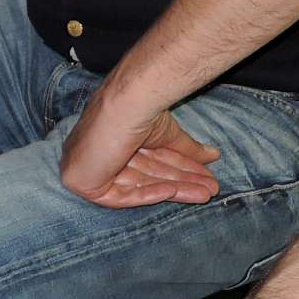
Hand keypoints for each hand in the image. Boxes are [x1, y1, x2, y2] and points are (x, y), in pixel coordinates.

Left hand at [60, 88, 220, 208]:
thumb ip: (187, 149)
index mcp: (115, 139)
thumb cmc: (142, 111)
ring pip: (140, 185)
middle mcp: (101, 153)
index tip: (208, 178)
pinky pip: (121, 196)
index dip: (181, 169)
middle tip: (212, 189)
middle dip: (182, 182)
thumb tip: (214, 156)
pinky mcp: (83, 182)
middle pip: (148, 174)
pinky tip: (172, 191)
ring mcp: (90, 167)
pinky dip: (147, 194)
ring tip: (205, 193)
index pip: (151, 161)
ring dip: (175, 189)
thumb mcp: (169, 135)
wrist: (127, 103)